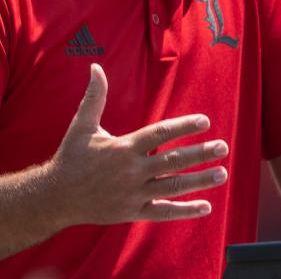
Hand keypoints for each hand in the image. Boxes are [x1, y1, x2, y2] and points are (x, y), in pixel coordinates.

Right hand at [48, 63, 228, 227]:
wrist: (57, 195)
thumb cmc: (71, 156)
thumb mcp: (82, 125)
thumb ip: (94, 96)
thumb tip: (95, 67)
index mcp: (123, 147)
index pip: (160, 134)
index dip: (184, 126)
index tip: (204, 121)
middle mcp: (132, 170)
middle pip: (173, 160)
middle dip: (201, 153)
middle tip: (223, 147)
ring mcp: (134, 193)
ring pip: (174, 186)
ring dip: (200, 180)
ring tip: (222, 173)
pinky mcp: (132, 212)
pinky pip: (164, 212)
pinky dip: (185, 211)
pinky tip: (206, 207)